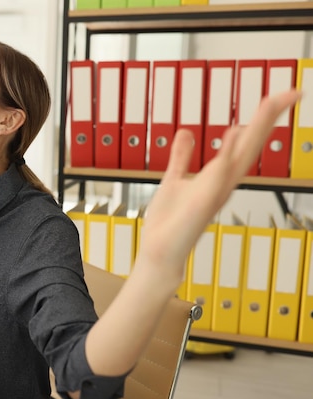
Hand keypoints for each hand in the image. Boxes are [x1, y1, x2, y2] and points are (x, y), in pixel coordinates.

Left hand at [137, 89, 301, 284]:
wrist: (161, 253)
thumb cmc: (170, 222)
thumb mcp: (174, 180)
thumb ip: (181, 157)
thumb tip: (186, 133)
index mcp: (218, 176)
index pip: (245, 142)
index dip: (261, 119)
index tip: (278, 96)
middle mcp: (223, 183)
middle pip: (251, 145)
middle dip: (269, 118)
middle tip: (291, 92)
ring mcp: (216, 193)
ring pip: (241, 156)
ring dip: (256, 130)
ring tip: (272, 103)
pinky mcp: (203, 203)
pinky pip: (218, 175)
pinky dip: (227, 156)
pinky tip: (235, 134)